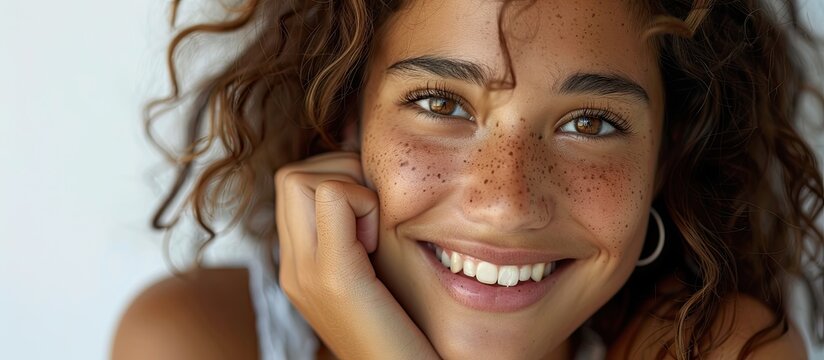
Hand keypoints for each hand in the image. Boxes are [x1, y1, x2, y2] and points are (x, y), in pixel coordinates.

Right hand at [275, 152, 438, 358]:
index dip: (338, 180)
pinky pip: (332, 197)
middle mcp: (294, 268)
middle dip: (340, 175)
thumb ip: (361, 235)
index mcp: (301, 266)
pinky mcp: (334, 276)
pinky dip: (363, 204)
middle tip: (372, 220)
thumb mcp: (377, 274)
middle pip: (290, 176)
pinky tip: (378, 246)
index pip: (293, 184)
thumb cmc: (408, 333)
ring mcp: (305, 273)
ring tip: (373, 237)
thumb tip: (370, 178)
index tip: (370, 221)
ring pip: (300, 179)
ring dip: (350, 189)